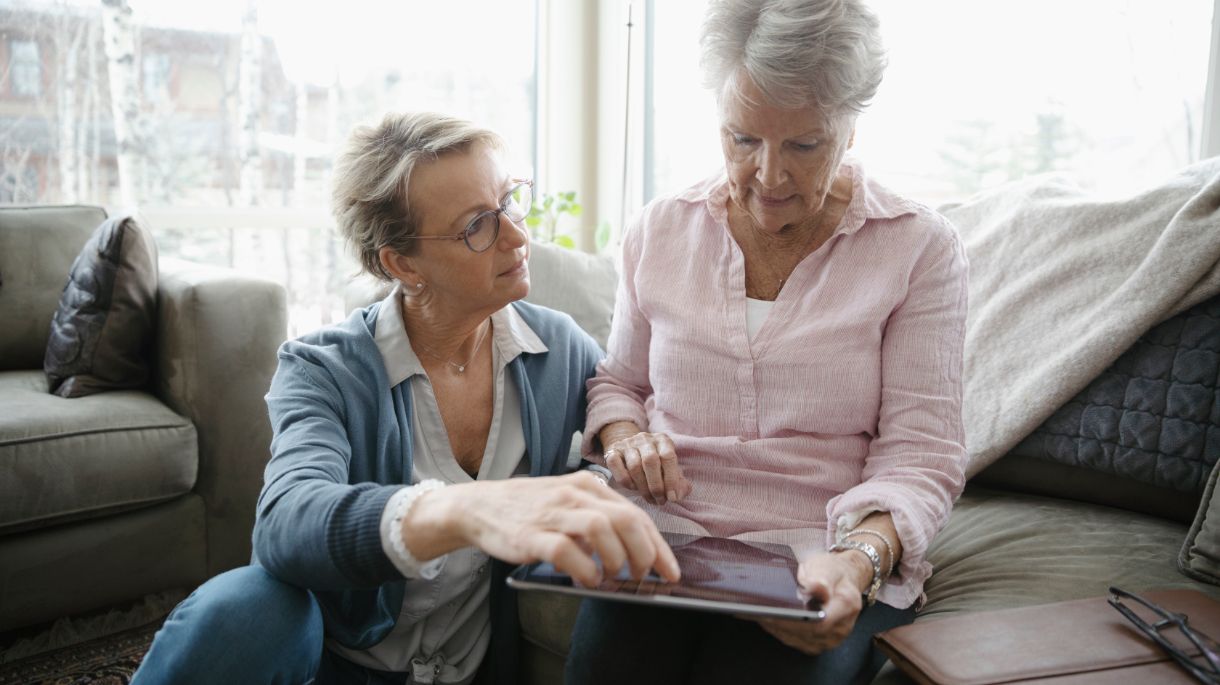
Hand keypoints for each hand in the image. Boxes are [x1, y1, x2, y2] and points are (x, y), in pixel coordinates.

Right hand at [446, 471, 680, 587]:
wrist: (479, 507)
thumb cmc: (529, 509)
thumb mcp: (568, 503)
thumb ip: (597, 519)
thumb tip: (633, 553)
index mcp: (588, 486)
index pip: (635, 514)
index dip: (658, 546)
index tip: (670, 571)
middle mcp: (574, 495)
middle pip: (625, 519)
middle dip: (644, 553)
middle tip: (642, 576)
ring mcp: (553, 513)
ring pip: (601, 529)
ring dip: (615, 559)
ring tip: (612, 577)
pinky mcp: (531, 534)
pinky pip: (566, 550)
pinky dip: (583, 569)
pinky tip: (586, 579)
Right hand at [603, 431, 691, 505]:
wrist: (630, 449)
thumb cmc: (655, 464)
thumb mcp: (669, 469)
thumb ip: (679, 482)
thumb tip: (678, 495)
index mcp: (662, 440)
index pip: (668, 456)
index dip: (671, 479)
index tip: (672, 497)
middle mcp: (645, 439)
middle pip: (650, 461)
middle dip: (656, 485)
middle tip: (660, 500)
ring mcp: (627, 444)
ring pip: (634, 466)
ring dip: (643, 487)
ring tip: (650, 499)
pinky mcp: (612, 451)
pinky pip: (616, 466)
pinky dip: (626, 481)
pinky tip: (633, 488)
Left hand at [754, 551, 867, 654]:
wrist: (842, 580)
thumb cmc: (832, 571)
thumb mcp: (826, 566)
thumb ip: (821, 578)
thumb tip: (815, 587)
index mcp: (846, 605)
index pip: (819, 622)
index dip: (793, 619)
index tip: (772, 611)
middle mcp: (841, 627)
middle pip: (804, 633)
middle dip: (778, 621)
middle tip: (757, 610)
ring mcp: (830, 639)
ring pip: (796, 639)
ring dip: (776, 627)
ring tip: (758, 612)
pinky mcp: (818, 644)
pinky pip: (795, 641)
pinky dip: (779, 630)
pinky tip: (767, 618)